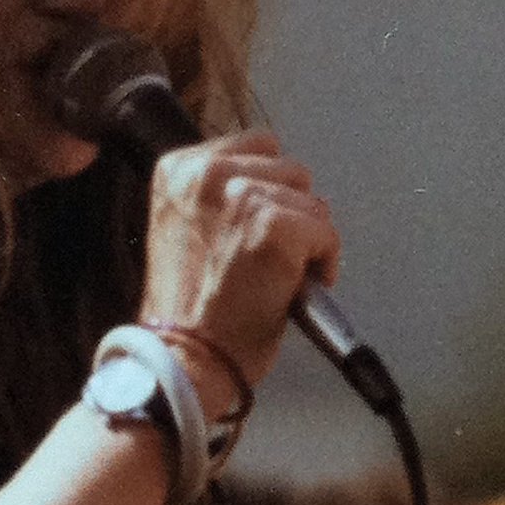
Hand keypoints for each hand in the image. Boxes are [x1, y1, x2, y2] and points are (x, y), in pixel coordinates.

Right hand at [138, 130, 340, 419]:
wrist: (185, 358)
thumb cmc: (188, 310)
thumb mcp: (186, 227)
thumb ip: (220, 198)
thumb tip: (282, 191)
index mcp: (178, 168)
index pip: (255, 146)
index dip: (266, 189)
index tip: (255, 228)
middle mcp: (207, 173)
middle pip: (289, 168)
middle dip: (290, 210)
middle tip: (269, 257)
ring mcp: (243, 196)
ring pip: (312, 200)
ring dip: (307, 238)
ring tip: (279, 275)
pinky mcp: (276, 226)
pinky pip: (326, 231)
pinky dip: (324, 262)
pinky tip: (295, 288)